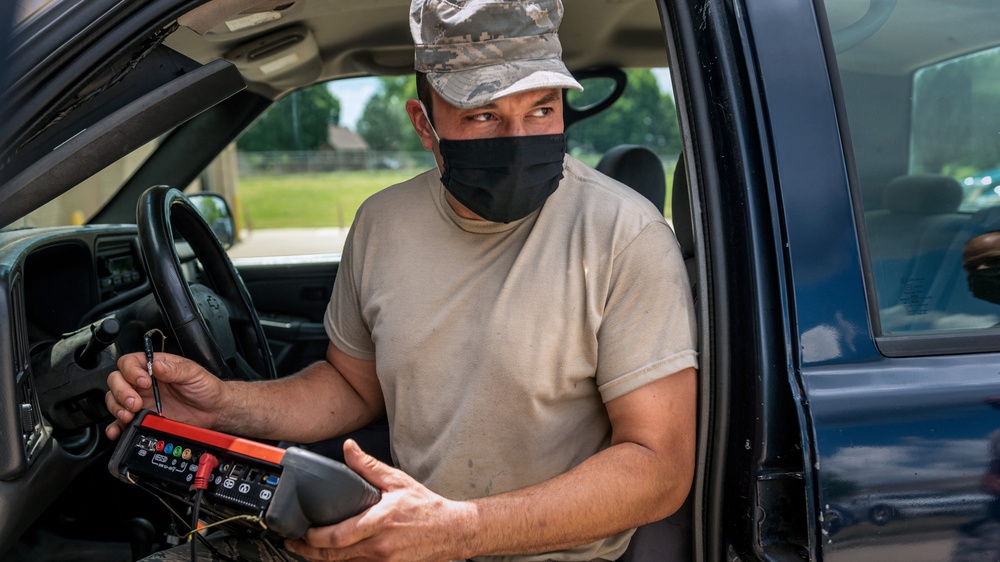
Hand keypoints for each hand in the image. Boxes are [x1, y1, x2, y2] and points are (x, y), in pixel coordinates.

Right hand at [105, 352, 225, 439]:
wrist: (214, 410)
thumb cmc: (205, 387)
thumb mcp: (193, 373)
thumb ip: (174, 369)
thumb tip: (157, 365)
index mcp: (154, 367)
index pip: (129, 362)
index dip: (131, 371)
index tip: (144, 381)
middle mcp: (144, 383)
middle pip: (116, 381)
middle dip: (121, 392)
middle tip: (136, 402)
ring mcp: (142, 401)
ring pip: (115, 400)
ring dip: (117, 407)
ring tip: (130, 414)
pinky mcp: (143, 417)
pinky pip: (121, 422)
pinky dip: (115, 426)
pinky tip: (118, 429)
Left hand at [284, 440, 476, 561]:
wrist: (451, 531)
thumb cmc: (426, 507)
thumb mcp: (397, 481)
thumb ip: (368, 467)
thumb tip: (349, 449)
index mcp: (379, 522)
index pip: (338, 537)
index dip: (314, 538)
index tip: (302, 532)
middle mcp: (379, 546)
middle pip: (334, 557)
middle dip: (309, 552)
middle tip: (293, 545)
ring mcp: (383, 561)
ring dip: (322, 559)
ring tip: (307, 550)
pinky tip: (333, 557)